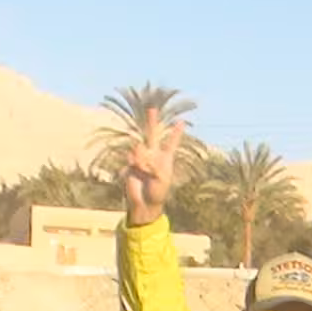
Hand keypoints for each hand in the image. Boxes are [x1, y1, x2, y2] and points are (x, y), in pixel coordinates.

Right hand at [125, 108, 189, 225]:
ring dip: (142, 159)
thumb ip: (155, 164)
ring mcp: (140, 158)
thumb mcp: (162, 179)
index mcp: (165, 159)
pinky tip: (136, 172)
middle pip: (152, 135)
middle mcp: (152, 155)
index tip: (182, 121)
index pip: (171, 143)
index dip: (176, 133)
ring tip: (144, 171)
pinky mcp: (130, 162)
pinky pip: (132, 158)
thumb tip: (142, 153)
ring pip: (140, 149)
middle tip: (152, 108)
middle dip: (152, 122)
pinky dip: (136, 164)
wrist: (144, 202)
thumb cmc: (157, 192)